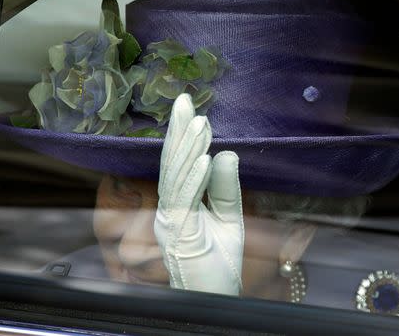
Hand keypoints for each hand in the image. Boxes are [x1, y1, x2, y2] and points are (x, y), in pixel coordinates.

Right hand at [154, 94, 243, 294]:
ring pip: (176, 179)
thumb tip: (228, 152)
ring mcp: (170, 223)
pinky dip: (195, 180)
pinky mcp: (179, 237)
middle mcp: (168, 209)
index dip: (182, 135)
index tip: (190, 107)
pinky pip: (185, 203)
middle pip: (172, 164)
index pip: (179, 163)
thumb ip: (226, 188)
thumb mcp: (229, 217)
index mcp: (178, 203)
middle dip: (179, 132)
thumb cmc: (219, 260)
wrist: (215, 297)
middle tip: (186, 101)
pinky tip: (205, 159)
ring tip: (200, 124)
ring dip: (189, 151)